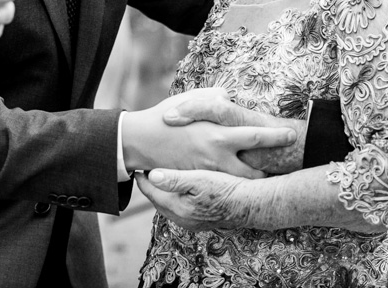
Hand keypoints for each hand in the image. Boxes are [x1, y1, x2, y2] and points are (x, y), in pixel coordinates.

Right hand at [122, 89, 296, 178]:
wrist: (142, 140)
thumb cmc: (169, 115)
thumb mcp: (194, 100)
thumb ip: (217, 100)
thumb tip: (230, 99)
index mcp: (219, 134)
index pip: (257, 136)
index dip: (278, 137)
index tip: (293, 135)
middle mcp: (217, 157)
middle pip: (256, 172)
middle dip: (272, 172)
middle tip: (286, 168)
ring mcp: (208, 173)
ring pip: (241, 185)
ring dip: (254, 183)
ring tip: (266, 179)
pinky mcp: (198, 183)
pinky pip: (221, 189)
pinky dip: (233, 189)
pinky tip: (240, 186)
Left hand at [134, 168, 255, 231]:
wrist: (250, 205)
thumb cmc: (227, 188)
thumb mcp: (201, 180)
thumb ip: (175, 179)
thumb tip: (152, 175)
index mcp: (177, 208)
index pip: (151, 192)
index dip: (143, 178)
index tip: (137, 165)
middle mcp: (181, 219)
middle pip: (157, 200)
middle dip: (150, 186)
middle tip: (145, 169)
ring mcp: (190, 222)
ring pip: (167, 205)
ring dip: (162, 192)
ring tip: (159, 176)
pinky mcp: (200, 221)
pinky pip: (179, 208)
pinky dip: (174, 197)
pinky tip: (179, 187)